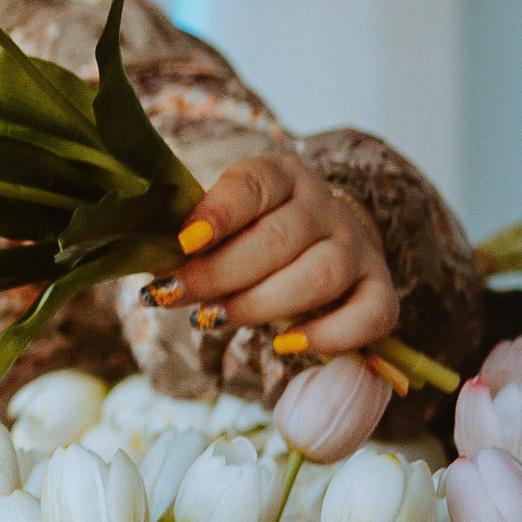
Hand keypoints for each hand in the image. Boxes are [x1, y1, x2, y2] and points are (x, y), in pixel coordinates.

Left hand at [144, 156, 396, 354]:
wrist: (318, 243)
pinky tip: (285, 345)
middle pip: (278, 239)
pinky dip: (330, 335)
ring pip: (319, 275)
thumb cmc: (250, 235)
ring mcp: (357, 247)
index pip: (255, 184)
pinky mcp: (377, 289)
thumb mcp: (219, 222)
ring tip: (211, 320)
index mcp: (281, 176)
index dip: (219, 212)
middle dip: (219, 273)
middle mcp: (325, 207)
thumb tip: (144, 258)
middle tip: (174, 295)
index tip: (183, 240)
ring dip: (259, 304)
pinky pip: (369, 314)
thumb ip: (189, 236)